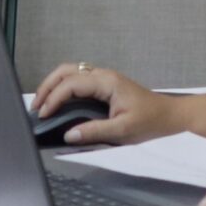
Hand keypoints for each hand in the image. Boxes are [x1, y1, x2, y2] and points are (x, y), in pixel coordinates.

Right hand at [32, 63, 181, 145]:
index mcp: (107, 82)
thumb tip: (68, 135)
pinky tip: (57, 102)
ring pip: (70, 72)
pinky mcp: (104, 85)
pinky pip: (77, 79)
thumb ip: (95, 132)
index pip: (71, 84)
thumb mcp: (123, 130)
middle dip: (47, 87)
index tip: (44, 115)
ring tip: (42, 104)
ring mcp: (103, 78)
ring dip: (53, 85)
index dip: (54, 99)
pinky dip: (62, 87)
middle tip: (36, 107)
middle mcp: (103, 75)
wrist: (170, 116)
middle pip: (66, 71)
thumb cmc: (151, 122)